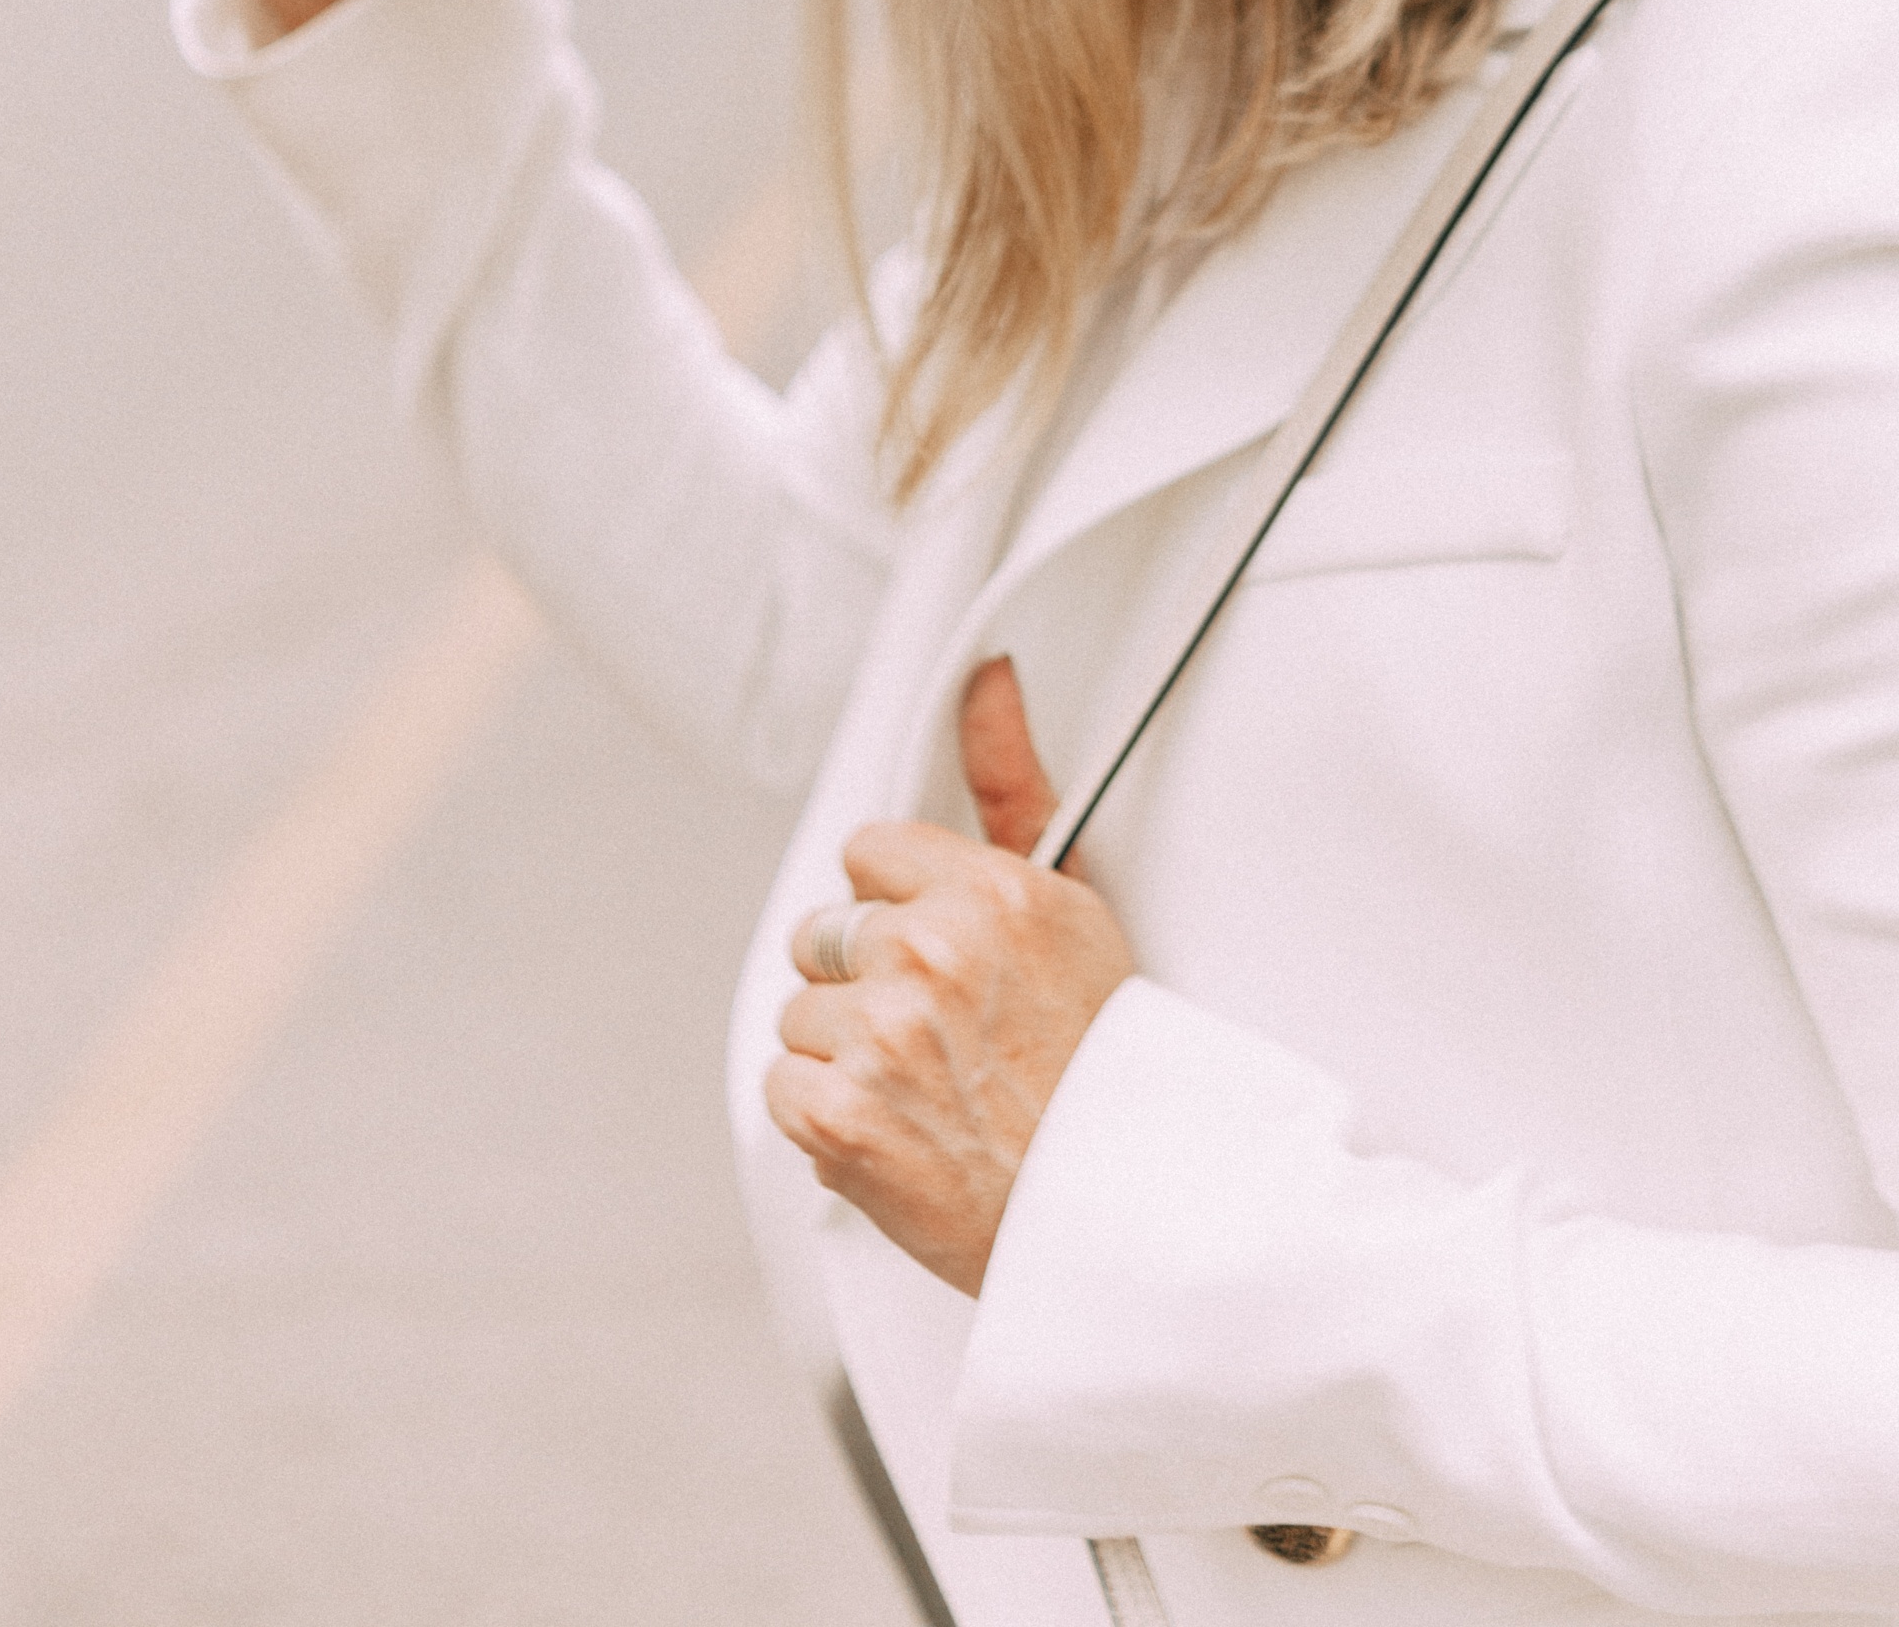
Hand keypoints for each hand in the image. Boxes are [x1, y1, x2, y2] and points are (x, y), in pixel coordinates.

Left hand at [767, 658, 1132, 1295]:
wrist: (1116, 1218)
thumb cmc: (1102, 1070)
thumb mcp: (1078, 904)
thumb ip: (1014, 784)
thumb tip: (987, 681)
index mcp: (990, 894)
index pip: (867, 857)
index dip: (899, 913)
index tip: (935, 958)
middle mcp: (933, 954)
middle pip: (824, 937)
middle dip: (866, 983)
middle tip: (937, 1039)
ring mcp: (881, 1036)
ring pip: (799, 1016)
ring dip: (844, 1057)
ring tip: (925, 1093)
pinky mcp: (840, 1117)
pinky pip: (781, 1090)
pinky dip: (825, 1121)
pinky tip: (894, 1131)